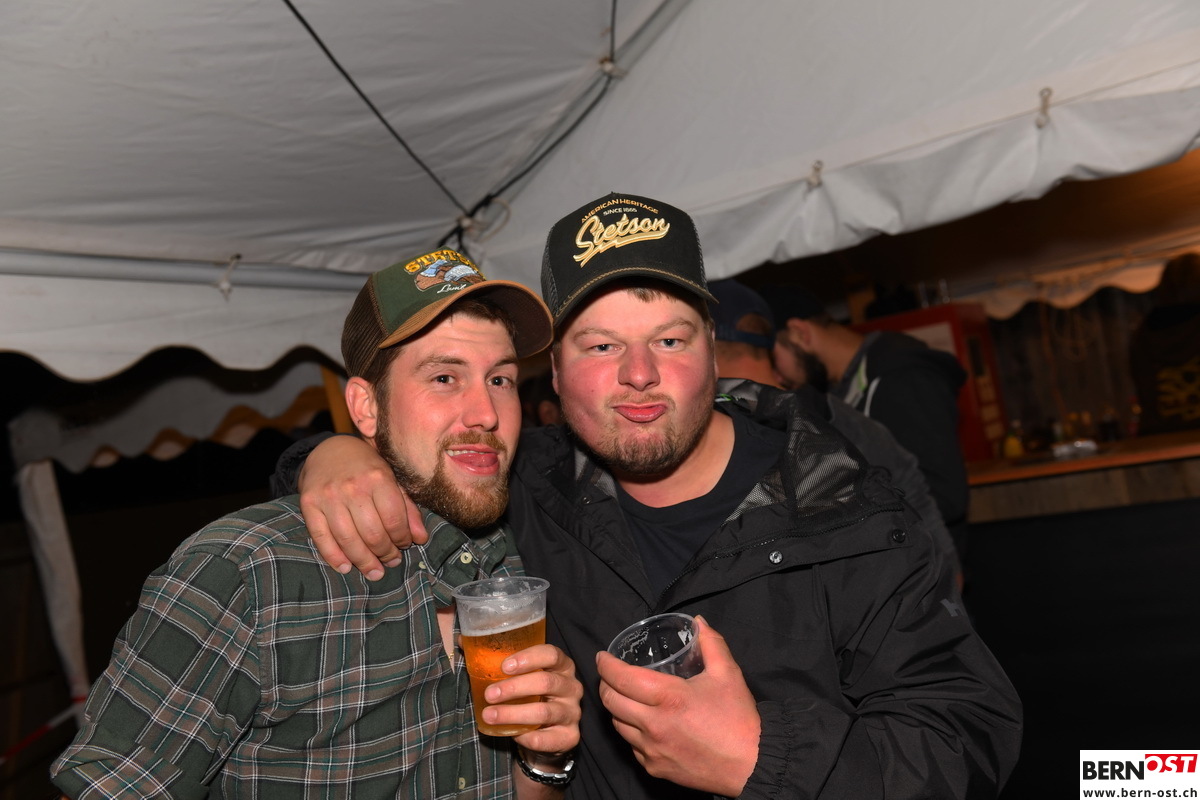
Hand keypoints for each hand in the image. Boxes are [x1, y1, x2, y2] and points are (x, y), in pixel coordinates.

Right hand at [297, 435, 427, 579]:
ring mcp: (328, 496)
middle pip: (372, 534)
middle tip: (391, 560)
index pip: (394, 519)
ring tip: (374, 571)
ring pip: (348, 540)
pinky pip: (321, 537)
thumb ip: (408, 509)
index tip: (404, 545)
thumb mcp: (392, 480)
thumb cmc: (367, 468)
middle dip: (385, 553)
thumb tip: (420, 539)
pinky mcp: (309, 504)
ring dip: (364, 561)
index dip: (402, 539)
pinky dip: (334, 557)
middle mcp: (352, 487)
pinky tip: (346, 567)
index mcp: (378, 478)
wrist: (330, 450)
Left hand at [487, 644, 582, 756]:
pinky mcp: (570, 736)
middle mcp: (571, 687)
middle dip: (513, 688)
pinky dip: (527, 737)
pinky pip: (548, 738)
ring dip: (513, 714)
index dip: (528, 658)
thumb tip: (462, 640)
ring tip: (489, 715)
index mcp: (561, 665)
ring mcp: (573, 712)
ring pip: (544, 712)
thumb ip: (495, 657)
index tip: (504, 666)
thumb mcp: (518, 676)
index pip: (551, 654)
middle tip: (489, 694)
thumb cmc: (529, 696)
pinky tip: (513, 735)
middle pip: (545, 682)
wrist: (545, 734)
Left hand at [596, 616, 759, 795]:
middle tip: (611, 675)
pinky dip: (631, 732)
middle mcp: (653, 725)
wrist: (751, 765)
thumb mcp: (728, 674)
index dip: (605, 665)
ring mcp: (651, 749)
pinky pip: (631, 746)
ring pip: (617, 725)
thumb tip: (698, 621)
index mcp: (667, 697)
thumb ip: (711, 643)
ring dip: (616, 708)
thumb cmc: (739, 718)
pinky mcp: (655, 768)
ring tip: (625, 697)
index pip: (620, 678)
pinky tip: (642, 724)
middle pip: (610, 701)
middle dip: (605, 684)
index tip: (602, 657)